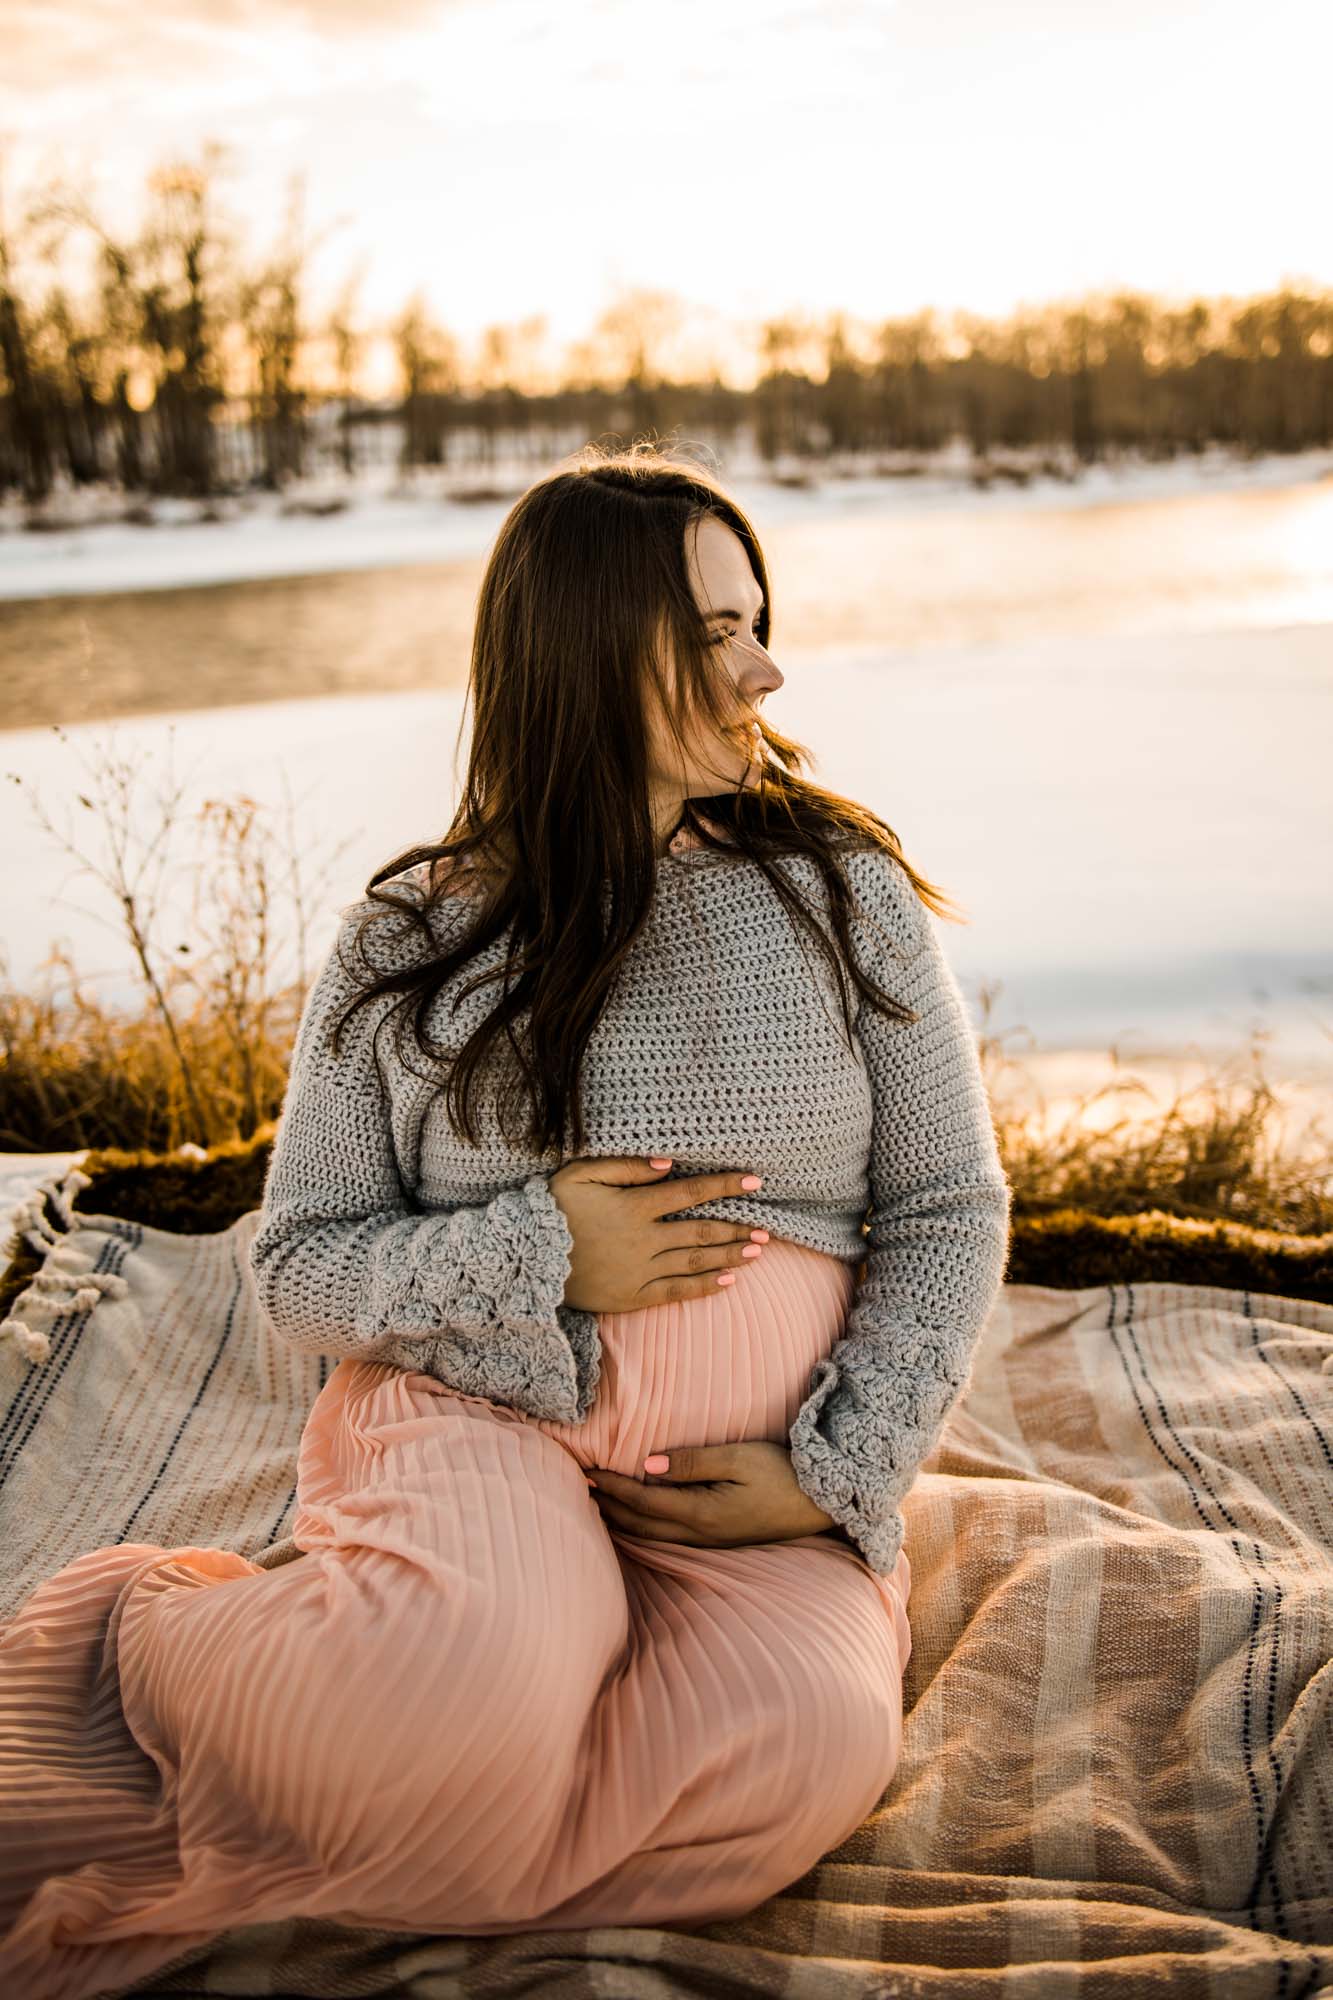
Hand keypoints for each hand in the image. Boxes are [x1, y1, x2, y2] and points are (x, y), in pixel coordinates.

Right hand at [550, 1156, 770, 1313]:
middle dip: (736, 1228)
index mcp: (634, 1207)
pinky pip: (675, 1292)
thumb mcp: (581, 1175)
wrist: (525, 1260)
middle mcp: (643, 1241)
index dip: (724, 1186)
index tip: (754, 1181)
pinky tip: (727, 1282)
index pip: (690, 1193)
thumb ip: (626, 1167)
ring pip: (694, 1262)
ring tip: (756, 1251)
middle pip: (700, 1233)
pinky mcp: (631, 1297)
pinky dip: (703, 1287)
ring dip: (728, 1256)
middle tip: (766, 1229)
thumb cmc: (552, 1210)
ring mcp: (639, 1272)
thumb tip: (668, 1164)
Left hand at [586, 1440, 837, 1550]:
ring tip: (600, 1505)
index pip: (644, 1501)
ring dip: (623, 1521)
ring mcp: (710, 1541)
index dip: (613, 1487)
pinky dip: (644, 1528)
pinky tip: (638, 1520)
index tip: (588, 1471)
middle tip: (581, 1488)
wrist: (820, 1503)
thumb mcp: (739, 1458)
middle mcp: (700, 1533)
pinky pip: (669, 1537)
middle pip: (641, 1524)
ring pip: (653, 1536)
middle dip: (610, 1507)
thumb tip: (648, 1466)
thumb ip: (693, 1462)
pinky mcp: (719, 1540)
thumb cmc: (782, 1473)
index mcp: (701, 1512)